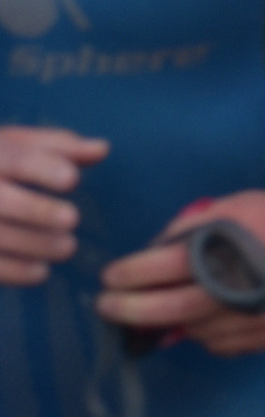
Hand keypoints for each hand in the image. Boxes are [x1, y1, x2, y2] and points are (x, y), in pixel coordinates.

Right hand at [0, 127, 105, 284]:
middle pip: (2, 200)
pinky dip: (14, 271)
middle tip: (72, 218)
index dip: (44, 168)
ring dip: (33, 244)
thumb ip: (59, 147)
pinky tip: (41, 271)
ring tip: (67, 247)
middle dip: (37, 210)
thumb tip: (102, 149)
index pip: (17, 158)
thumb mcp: (18, 144)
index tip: (72, 179)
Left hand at [100, 187, 264, 355]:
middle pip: (173, 309)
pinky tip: (202, 316)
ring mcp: (253, 318)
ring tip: (155, 309)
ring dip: (169, 322)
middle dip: (132, 310)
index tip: (109, 277)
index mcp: (227, 250)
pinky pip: (220, 343)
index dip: (131, 274)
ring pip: (195, 331)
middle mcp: (238, 288)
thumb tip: (153, 252)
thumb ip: (190, 227)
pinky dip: (202, 332)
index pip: (166, 267)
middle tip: (106, 307)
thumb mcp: (231, 207)